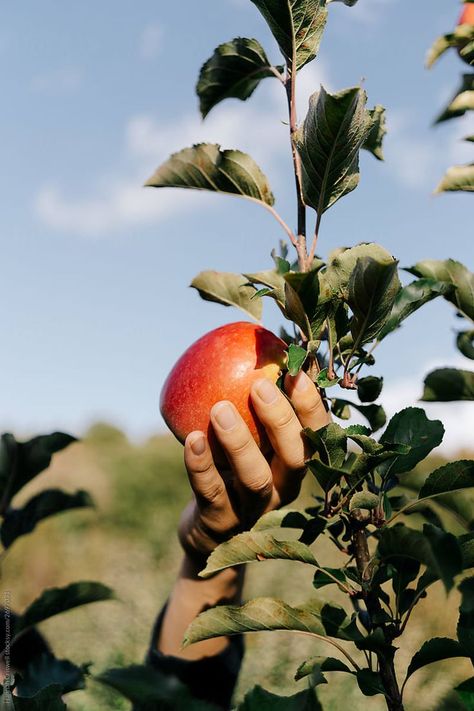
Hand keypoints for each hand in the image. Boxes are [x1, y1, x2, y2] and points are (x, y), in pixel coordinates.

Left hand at [178, 370, 330, 561]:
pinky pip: (212, 493)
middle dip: (281, 420)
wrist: (207, 532)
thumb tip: (258, 341)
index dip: (311, 404)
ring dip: (239, 441)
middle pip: (296, 458)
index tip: (295, 371)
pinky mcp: (221, 524)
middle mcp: (284, 489)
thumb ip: (254, 403)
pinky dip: (201, 465)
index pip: (318, 435)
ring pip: (256, 478)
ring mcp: (253, 511)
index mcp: (295, 464)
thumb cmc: (230, 469)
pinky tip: (192, 439)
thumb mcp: (249, 438)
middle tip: (258, 386)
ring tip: (218, 409)